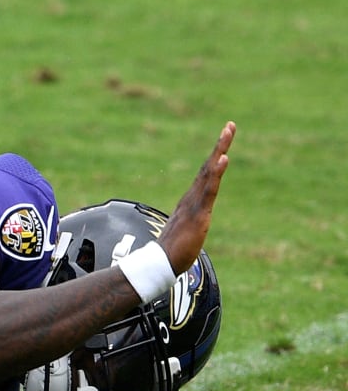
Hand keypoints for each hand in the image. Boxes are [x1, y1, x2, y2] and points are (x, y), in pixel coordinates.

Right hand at [158, 121, 235, 273]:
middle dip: (220, 145)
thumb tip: (184, 232)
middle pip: (208, 167)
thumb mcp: (185, 235)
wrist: (160, 265)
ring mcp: (194, 204)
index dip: (214, 158)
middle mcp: (191, 198)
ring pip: (209, 173)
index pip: (205, 176)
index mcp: (190, 202)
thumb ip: (186, 227)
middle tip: (230, 125)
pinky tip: (223, 158)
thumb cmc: (171, 253)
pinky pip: (209, 190)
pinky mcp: (199, 214)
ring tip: (228, 133)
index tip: (223, 140)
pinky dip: (216, 173)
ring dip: (219, 151)